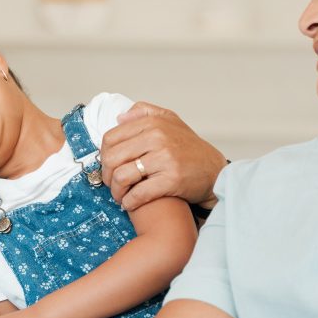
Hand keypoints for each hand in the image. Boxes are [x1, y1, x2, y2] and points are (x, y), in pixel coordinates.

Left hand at [100, 102, 227, 210]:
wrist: (215, 172)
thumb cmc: (190, 149)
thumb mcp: (171, 121)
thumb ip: (145, 112)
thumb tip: (119, 118)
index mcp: (153, 123)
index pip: (111, 138)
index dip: (103, 155)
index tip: (108, 166)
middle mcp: (158, 138)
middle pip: (112, 158)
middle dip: (106, 176)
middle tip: (111, 184)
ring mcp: (165, 159)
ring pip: (122, 177)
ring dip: (116, 191)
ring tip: (120, 196)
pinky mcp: (171, 180)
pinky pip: (138, 193)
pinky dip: (129, 202)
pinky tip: (130, 204)